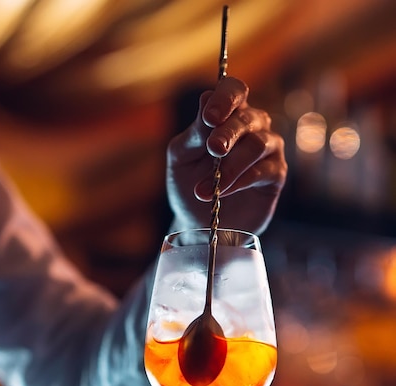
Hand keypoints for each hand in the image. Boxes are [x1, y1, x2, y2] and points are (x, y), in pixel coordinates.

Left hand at [167, 76, 286, 234]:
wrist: (197, 222)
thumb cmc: (188, 184)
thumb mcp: (182, 157)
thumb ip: (195, 132)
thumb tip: (206, 99)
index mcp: (226, 115)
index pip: (233, 90)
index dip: (224, 99)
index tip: (210, 118)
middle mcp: (251, 126)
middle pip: (248, 117)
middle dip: (228, 133)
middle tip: (213, 150)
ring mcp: (267, 148)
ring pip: (258, 144)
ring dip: (230, 166)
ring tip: (205, 189)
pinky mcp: (275, 174)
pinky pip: (263, 170)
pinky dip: (240, 181)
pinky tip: (222, 193)